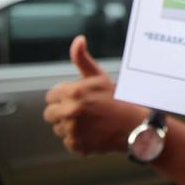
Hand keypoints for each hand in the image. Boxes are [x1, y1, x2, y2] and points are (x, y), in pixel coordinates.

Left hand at [43, 35, 146, 154]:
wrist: (134, 125)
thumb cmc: (117, 99)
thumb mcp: (99, 76)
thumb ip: (82, 59)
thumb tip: (78, 39)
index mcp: (73, 92)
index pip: (51, 96)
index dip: (63, 96)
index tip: (77, 98)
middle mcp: (70, 111)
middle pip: (49, 113)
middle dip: (62, 111)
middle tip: (81, 111)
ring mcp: (73, 130)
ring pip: (58, 128)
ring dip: (69, 125)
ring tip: (89, 121)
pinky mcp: (76, 146)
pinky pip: (67, 141)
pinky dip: (77, 139)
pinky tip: (92, 132)